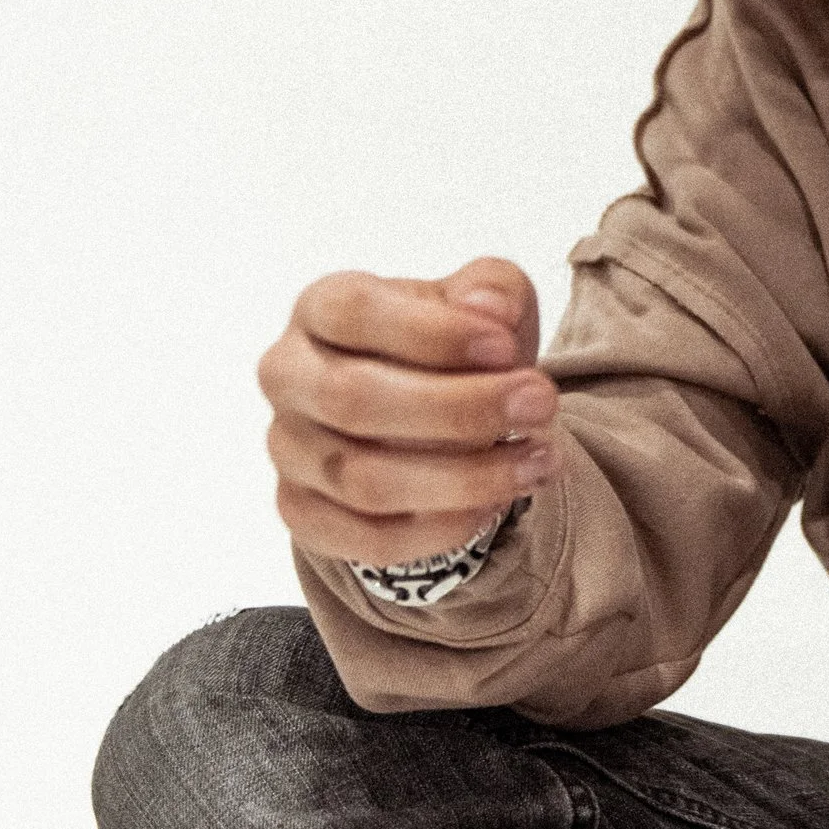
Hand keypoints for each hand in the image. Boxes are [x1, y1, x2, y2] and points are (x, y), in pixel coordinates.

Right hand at [259, 257, 554, 572]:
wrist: (432, 415)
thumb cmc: (453, 345)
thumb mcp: (485, 300)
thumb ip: (492, 289)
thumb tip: (489, 308)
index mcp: (320, 306)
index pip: (353, 312)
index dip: (431, 332)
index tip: (505, 348)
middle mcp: (289, 375)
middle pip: (353, 400)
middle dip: (459, 409)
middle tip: (540, 404)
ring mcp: (288, 448)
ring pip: (365, 480)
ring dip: (464, 477)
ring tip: (538, 460)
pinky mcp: (303, 512)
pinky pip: (367, 539)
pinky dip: (439, 529)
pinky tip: (494, 506)